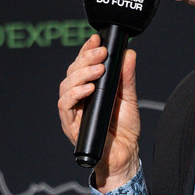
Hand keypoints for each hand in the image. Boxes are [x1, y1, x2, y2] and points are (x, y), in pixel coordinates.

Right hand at [57, 36, 140, 189]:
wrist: (124, 155)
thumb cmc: (124, 129)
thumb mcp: (129, 98)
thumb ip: (127, 77)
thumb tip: (129, 53)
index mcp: (90, 88)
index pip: (82, 64)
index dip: (86, 50)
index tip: (96, 39)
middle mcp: (78, 97)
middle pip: (73, 71)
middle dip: (85, 58)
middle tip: (101, 52)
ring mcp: (73, 111)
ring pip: (66, 86)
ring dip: (81, 74)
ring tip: (98, 70)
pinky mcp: (70, 124)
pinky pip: (65, 106)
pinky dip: (75, 94)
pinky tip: (88, 89)